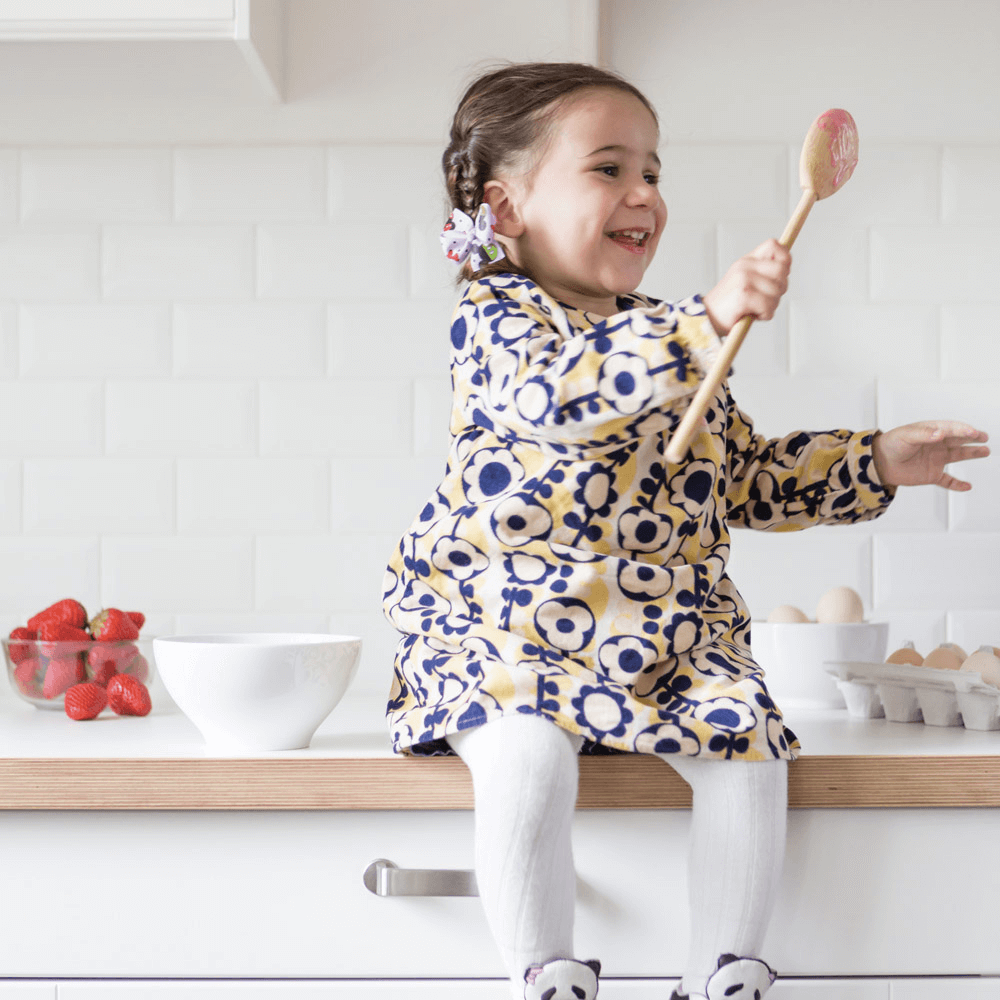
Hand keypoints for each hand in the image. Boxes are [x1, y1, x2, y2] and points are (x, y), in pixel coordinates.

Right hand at [703, 239, 790, 335]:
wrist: (707, 320)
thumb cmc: (729, 306)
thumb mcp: (745, 282)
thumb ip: (763, 273)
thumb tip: (785, 269)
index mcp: (746, 261)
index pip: (774, 246)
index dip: (784, 260)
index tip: (778, 277)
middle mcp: (744, 266)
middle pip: (781, 270)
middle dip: (780, 289)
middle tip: (766, 299)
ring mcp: (743, 279)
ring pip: (777, 290)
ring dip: (771, 305)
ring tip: (756, 309)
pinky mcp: (743, 295)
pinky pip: (768, 305)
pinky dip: (764, 315)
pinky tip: (752, 315)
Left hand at [872, 421, 989, 490]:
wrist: (878, 463)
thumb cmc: (890, 445)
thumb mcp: (906, 436)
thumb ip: (923, 435)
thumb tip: (940, 433)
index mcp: (930, 432)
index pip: (951, 429)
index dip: (962, 430)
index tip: (973, 433)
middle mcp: (936, 445)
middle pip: (958, 440)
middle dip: (972, 438)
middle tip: (983, 437)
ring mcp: (935, 460)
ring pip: (958, 456)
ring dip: (971, 454)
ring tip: (985, 451)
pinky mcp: (931, 475)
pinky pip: (947, 480)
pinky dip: (957, 484)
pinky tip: (967, 486)